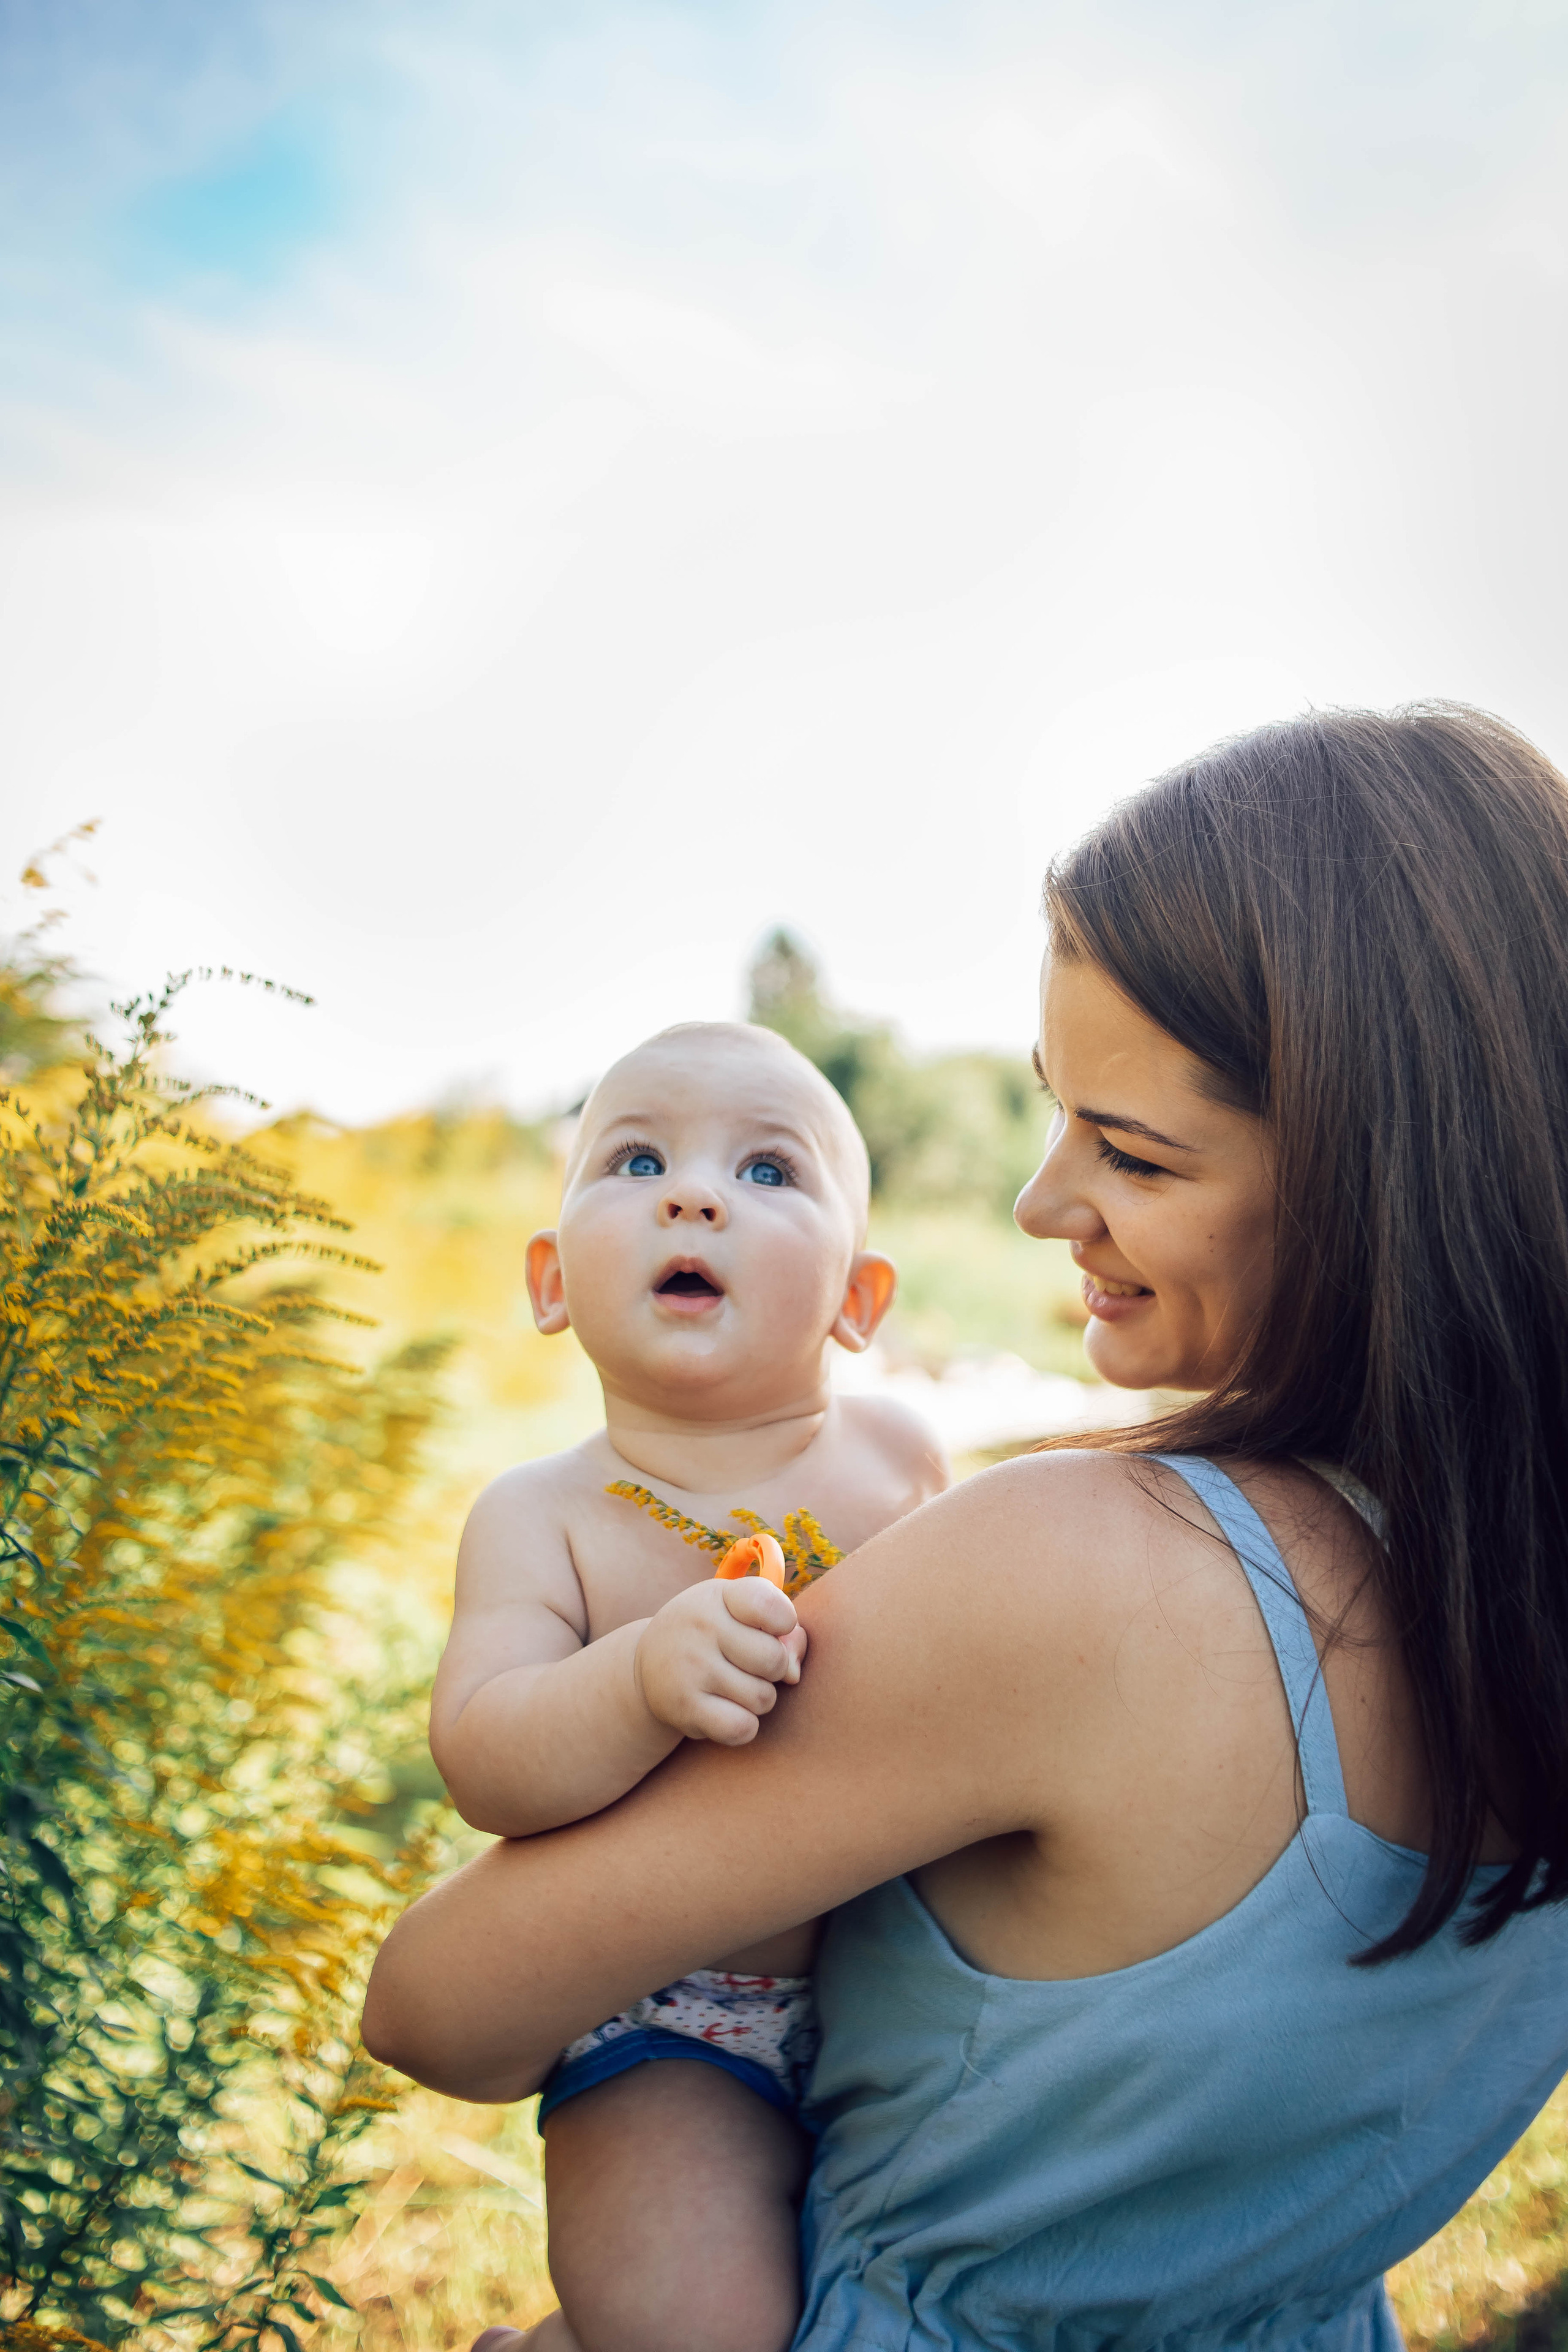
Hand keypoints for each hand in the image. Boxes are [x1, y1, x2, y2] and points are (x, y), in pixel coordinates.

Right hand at [634, 1577, 808, 1745]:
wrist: (649, 1665)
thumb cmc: (715, 1636)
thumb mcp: (743, 1616)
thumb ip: (786, 1633)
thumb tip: (793, 1674)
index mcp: (720, 1595)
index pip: (771, 1606)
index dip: (783, 1623)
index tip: (766, 1628)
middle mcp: (702, 1626)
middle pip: (775, 1660)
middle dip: (772, 1670)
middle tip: (747, 1665)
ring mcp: (691, 1667)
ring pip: (763, 1698)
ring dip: (757, 1698)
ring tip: (733, 1687)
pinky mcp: (685, 1707)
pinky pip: (742, 1728)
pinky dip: (743, 1727)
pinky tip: (726, 1712)